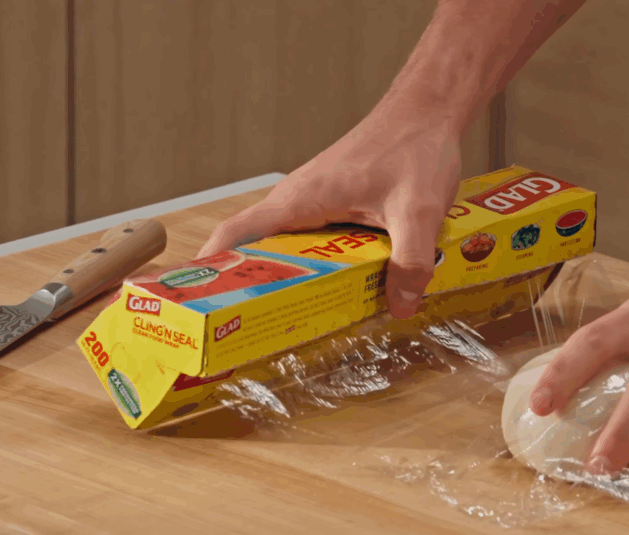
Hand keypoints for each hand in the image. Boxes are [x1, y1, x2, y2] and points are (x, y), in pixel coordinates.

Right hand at [197, 96, 463, 317]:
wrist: (427, 111)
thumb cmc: (414, 147)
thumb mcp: (418, 213)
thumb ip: (410, 262)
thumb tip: (401, 307)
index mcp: (301, 199)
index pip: (236, 233)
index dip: (212, 267)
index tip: (201, 301)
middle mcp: (299, 199)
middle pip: (258, 246)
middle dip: (251, 285)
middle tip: (252, 330)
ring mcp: (317, 199)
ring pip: (290, 244)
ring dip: (287, 276)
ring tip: (290, 319)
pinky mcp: (337, 201)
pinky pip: (315, 238)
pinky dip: (319, 264)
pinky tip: (341, 289)